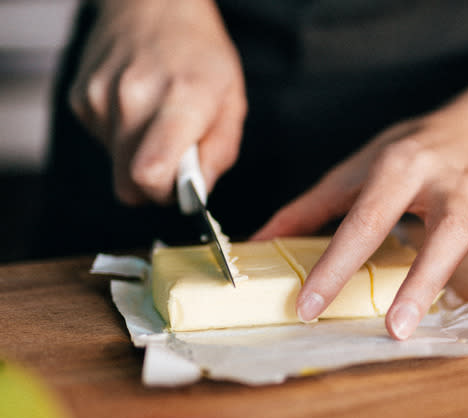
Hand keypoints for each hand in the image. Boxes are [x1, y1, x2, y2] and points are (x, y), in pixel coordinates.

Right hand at [69, 0, 245, 204]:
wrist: (155, 4)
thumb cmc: (202, 55)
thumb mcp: (232, 101)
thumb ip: (220, 152)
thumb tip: (198, 193)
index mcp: (180, 101)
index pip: (150, 174)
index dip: (165, 195)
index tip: (181, 188)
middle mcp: (133, 98)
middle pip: (128, 184)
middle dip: (154, 185)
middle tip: (175, 161)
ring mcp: (100, 97)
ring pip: (115, 166)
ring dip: (138, 157)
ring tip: (157, 121)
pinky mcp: (80, 98)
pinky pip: (103, 143)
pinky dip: (122, 137)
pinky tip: (138, 108)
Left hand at [253, 107, 467, 339]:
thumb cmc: (410, 151)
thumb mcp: (357, 168)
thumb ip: (312, 208)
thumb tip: (260, 243)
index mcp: (400, 168)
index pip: (364, 221)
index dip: (334, 265)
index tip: (308, 306)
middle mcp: (447, 181)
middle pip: (439, 229)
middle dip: (420, 278)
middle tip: (396, 325)